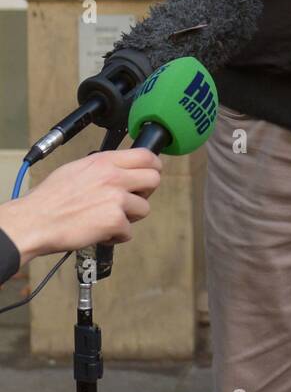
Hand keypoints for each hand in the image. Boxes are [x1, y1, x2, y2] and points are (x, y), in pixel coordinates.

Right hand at [0, 149, 162, 265]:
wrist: (35, 221)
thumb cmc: (50, 198)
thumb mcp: (77, 169)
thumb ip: (103, 167)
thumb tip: (120, 168)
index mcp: (104, 161)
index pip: (146, 155)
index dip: (153, 166)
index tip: (150, 174)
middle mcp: (114, 177)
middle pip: (154, 180)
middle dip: (145, 192)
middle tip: (131, 200)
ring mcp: (116, 199)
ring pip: (144, 208)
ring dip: (129, 217)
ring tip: (109, 219)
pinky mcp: (115, 221)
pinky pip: (129, 231)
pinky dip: (116, 236)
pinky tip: (101, 232)